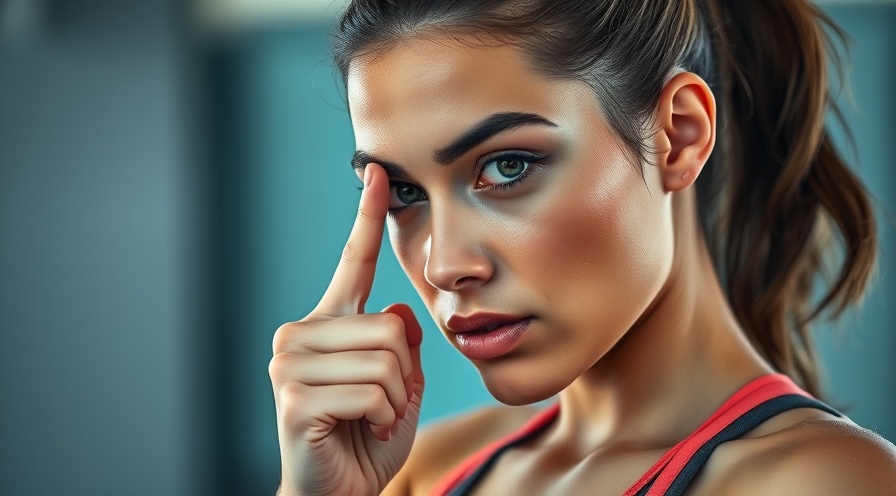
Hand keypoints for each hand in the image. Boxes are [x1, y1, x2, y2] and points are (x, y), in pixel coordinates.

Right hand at [269, 163, 424, 495]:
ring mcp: (290, 364)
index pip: (352, 264)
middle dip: (401, 378)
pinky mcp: (293, 397)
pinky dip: (382, 419)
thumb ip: (401, 346)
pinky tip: (358, 430)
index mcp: (327, 325)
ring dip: (393, 402)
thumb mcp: (398, 387)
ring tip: (368, 421)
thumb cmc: (365, 440)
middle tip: (380, 408)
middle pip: (390, 329)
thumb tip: (396, 312)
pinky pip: (371, 393)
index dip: (366, 218)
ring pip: (386, 361)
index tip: (376, 174)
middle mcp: (300, 334)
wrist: (338, 493)